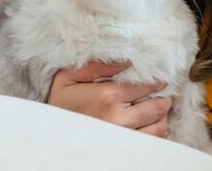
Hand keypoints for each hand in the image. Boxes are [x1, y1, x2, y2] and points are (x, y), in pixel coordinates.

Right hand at [47, 60, 172, 137]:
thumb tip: (126, 61)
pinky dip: (155, 132)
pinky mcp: (124, 150)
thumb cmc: (59, 106)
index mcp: (108, 96)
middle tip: (162, 94)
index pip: (146, 85)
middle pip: (158, 106)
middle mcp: (119, 117)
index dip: (156, 81)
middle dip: (163, 98)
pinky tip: (149, 125)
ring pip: (159, 126)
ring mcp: (123, 137)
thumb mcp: (68, 78)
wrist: (47, 138)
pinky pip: (152, 142)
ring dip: (161, 116)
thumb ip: (97, 65)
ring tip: (156, 110)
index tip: (159, 79)